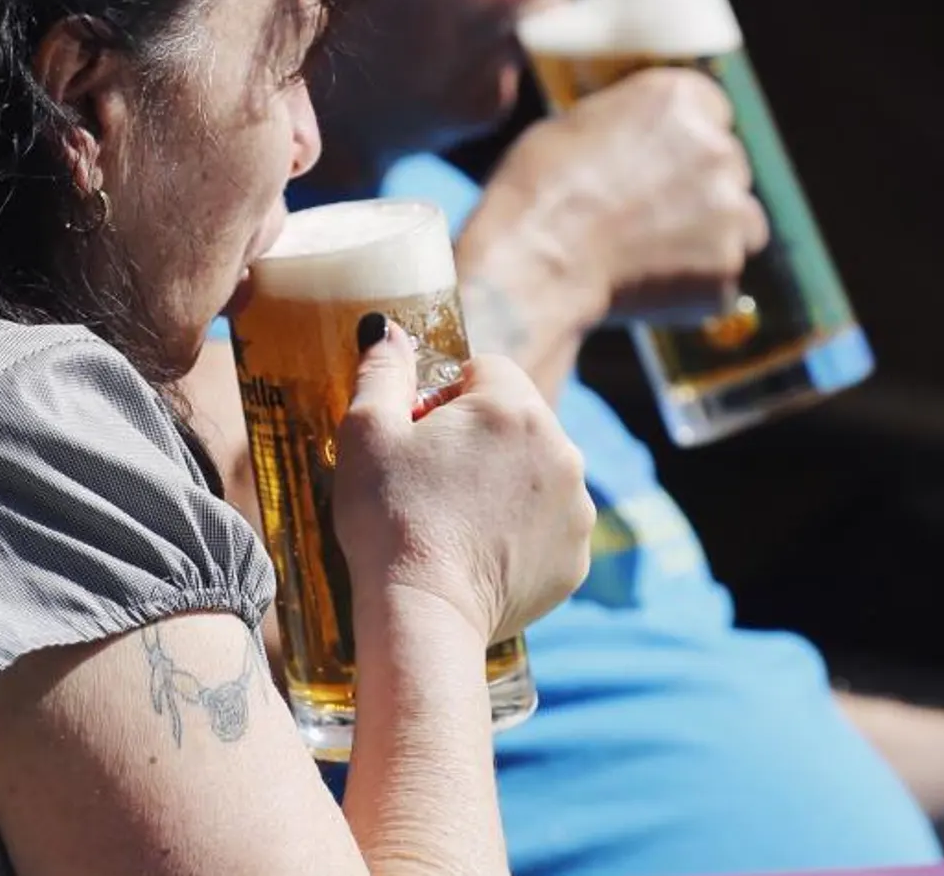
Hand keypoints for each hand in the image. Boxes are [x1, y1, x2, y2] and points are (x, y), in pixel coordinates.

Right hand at [331, 317, 594, 645]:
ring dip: (503, 482)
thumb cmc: (388, 516)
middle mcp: (562, 450)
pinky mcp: (576, 557)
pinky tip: (478, 552)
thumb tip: (388, 330)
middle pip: (517, 419)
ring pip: (536, 471)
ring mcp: (576, 508)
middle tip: (430, 480)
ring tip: (454, 520)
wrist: (423, 612)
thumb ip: (383, 369)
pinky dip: (520, 531)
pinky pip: (547, 525)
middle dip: (478, 438)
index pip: (485, 369)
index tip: (419, 436)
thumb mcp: (366, 431)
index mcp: (513, 407)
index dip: (445, 397)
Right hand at [459, 67, 769, 332]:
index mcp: (683, 99)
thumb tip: (639, 142)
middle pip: (728, 168)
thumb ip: (630, 127)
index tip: (660, 166)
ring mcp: (731, 211)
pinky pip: (718, 279)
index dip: (682, 144)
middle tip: (645, 216)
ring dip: (708, 236)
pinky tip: (644, 287)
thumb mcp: (577, 126)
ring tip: (650, 255)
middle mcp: (720, 147)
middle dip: (697, 191)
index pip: (711, 113)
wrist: (535, 260)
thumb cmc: (539, 190)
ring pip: (739, 224)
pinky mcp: (725, 269)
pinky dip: (692, 287)